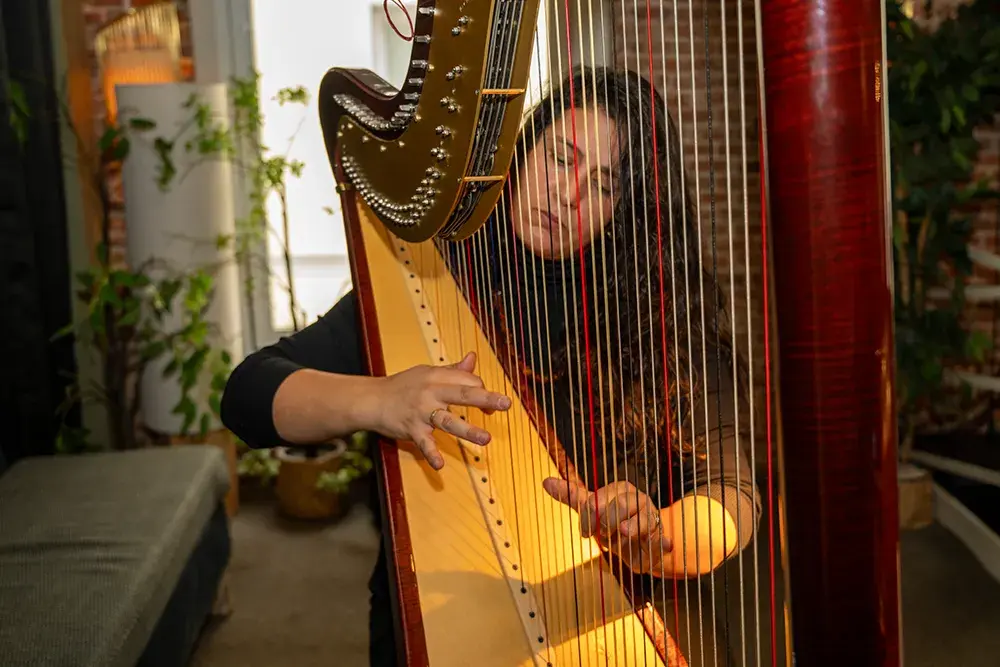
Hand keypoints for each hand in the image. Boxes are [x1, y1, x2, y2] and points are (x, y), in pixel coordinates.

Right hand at [372, 351, 511, 469]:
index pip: (467, 381)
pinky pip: (424, 443)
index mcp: (437, 377)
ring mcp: (421, 412)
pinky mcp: (411, 429)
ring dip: (468, 430)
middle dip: (484, 398)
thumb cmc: (403, 386)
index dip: (483, 391)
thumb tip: (473, 358)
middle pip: (461, 394)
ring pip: (448, 421)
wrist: (372, 399)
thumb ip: (452, 370)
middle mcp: (431, 392)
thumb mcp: (427, 373)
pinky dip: (431, 454)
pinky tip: (440, 466)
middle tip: (505, 404)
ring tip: (486, 439)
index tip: (491, 403)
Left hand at [542, 478, 671, 575]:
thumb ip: (572, 496)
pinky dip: (660, 543)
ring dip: (624, 536)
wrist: (640, 545)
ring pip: (637, 522)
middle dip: (606, 526)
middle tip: (604, 536)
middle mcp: (636, 498)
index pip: (597, 499)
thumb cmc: (614, 524)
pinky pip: (658, 538)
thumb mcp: (592, 511)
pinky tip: (664, 545)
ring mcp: (650, 515)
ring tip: (621, 538)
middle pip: (618, 507)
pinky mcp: (660, 534)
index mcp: (618, 489)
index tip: (586, 533)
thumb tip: (545, 481)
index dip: (588, 518)